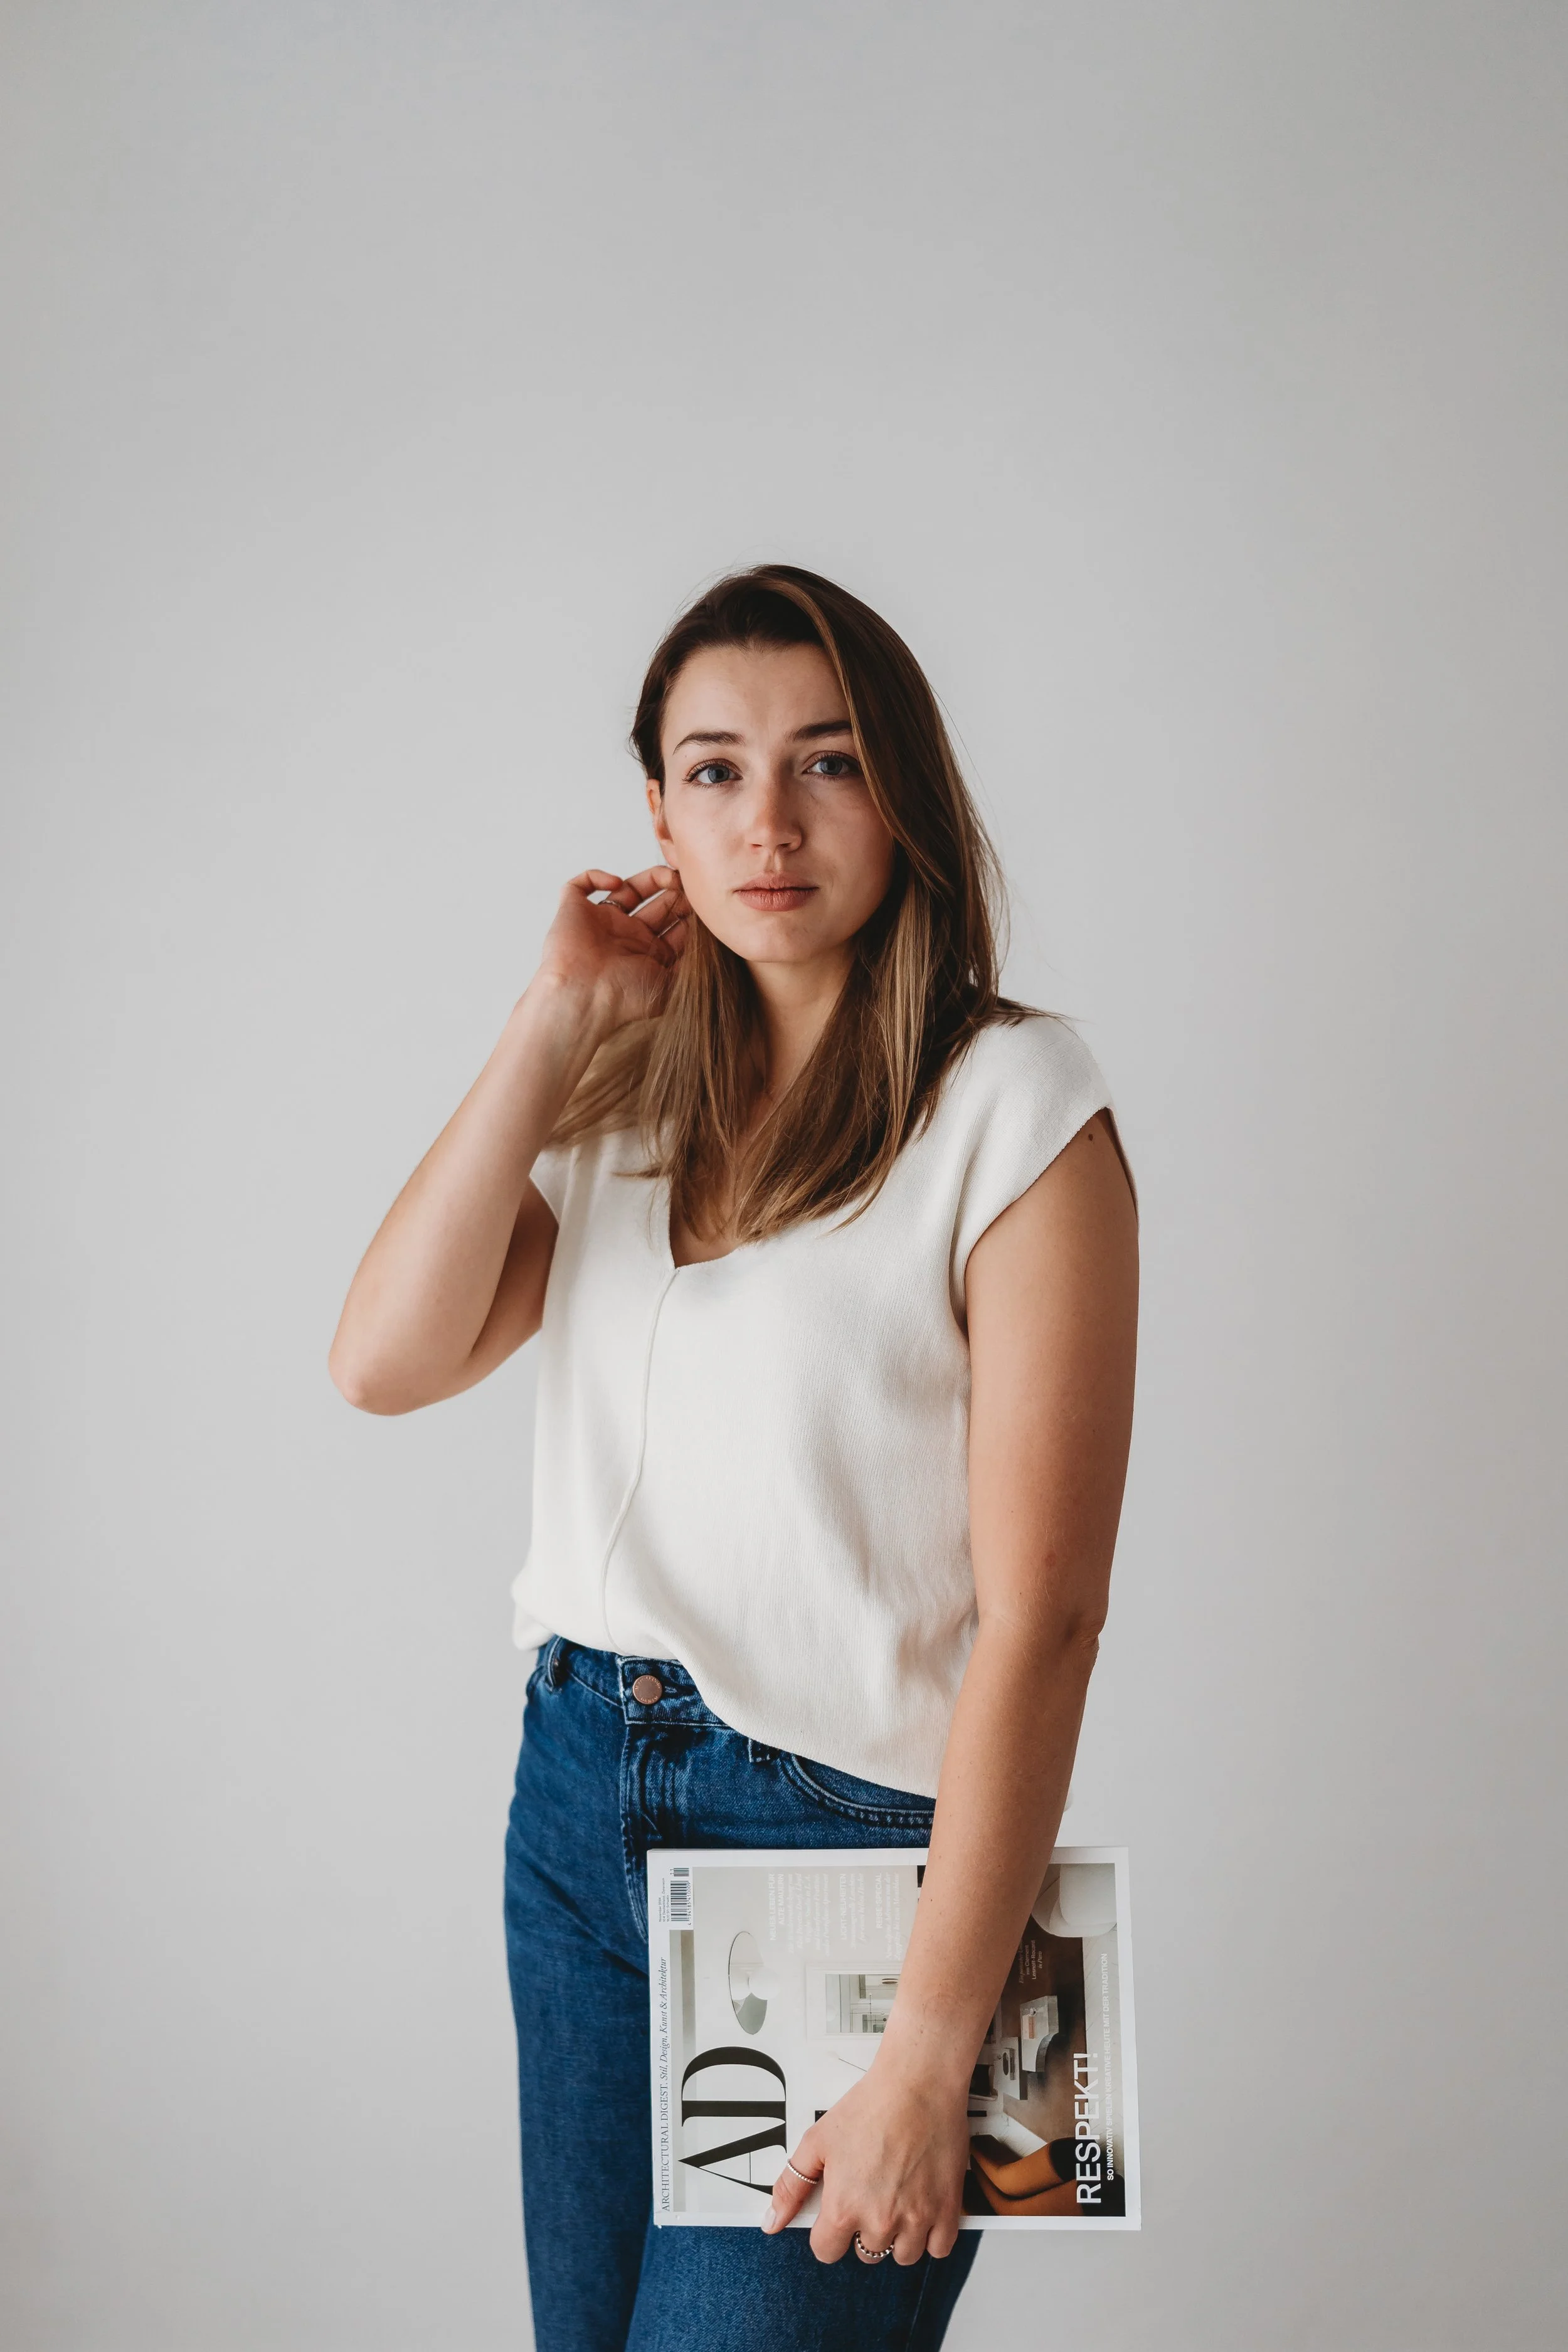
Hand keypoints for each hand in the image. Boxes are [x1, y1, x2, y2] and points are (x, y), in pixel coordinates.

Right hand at [534, 865, 689, 1037]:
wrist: (584, 999)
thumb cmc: (625, 999)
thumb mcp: (672, 985)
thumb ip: (691, 967)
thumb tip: (712, 949)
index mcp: (647, 954)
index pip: (672, 924)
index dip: (690, 912)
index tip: (704, 904)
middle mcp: (626, 937)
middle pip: (656, 903)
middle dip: (676, 893)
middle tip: (691, 886)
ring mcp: (600, 923)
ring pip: (627, 888)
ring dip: (651, 878)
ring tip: (669, 877)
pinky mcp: (573, 911)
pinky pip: (581, 884)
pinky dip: (597, 876)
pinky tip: (617, 883)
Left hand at [760, 2047, 970, 2264]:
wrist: (918, 2084)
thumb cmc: (869, 2106)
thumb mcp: (817, 2140)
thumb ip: (792, 2185)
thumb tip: (771, 2222)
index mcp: (843, 2207)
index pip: (826, 2251)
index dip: (828, 2232)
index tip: (838, 2213)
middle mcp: (880, 2220)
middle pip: (865, 2254)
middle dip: (864, 2229)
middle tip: (871, 2194)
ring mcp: (917, 2218)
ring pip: (903, 2256)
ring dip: (898, 2236)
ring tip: (897, 2200)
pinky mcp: (947, 2210)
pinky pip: (939, 2248)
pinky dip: (931, 2235)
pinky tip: (923, 2207)